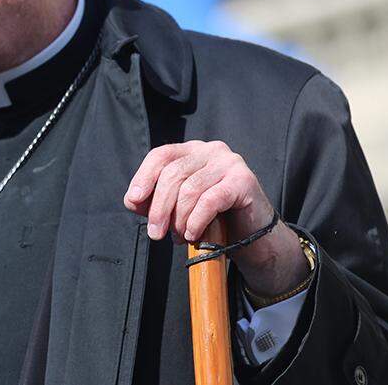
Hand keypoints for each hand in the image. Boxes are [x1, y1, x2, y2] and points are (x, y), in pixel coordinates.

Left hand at [123, 140, 309, 296]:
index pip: (161, 155)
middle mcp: (210, 150)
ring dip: (179, 219)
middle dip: (160, 207)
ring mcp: (229, 162)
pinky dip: (196, 220)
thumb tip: (133, 200)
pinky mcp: (243, 180)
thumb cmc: (214, 220)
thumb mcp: (179, 209)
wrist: (253, 237)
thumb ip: (155, 201)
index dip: (144, 176)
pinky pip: (210, 200)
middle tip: (156, 233)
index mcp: (192, 151)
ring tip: (179, 236)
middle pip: (173, 174)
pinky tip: (193, 234)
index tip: (133, 200)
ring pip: (190, 189)